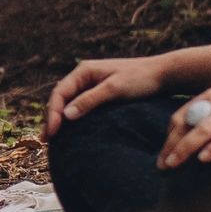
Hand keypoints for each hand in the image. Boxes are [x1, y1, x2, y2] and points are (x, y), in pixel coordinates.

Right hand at [45, 55, 174, 137]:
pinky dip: (72, 118)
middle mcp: (84, 76)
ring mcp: (92, 85)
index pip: (60, 93)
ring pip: (69, 103)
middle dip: (52, 117)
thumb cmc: (141, 79)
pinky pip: (80, 105)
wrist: (164, 75)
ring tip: (53, 138)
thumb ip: (90, 100)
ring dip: (59, 118)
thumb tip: (66, 115)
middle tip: (46, 140)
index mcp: (84, 71)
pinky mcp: (100, 94)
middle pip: (61, 98)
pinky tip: (70, 130)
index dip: (52, 112)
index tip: (52, 132)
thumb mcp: (114, 89)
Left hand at [157, 83, 210, 168]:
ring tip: (174, 164)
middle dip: (172, 146)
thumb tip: (190, 139)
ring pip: (205, 129)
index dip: (169, 137)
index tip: (162, 156)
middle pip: (188, 124)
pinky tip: (205, 158)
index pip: (181, 117)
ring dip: (186, 148)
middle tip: (162, 166)